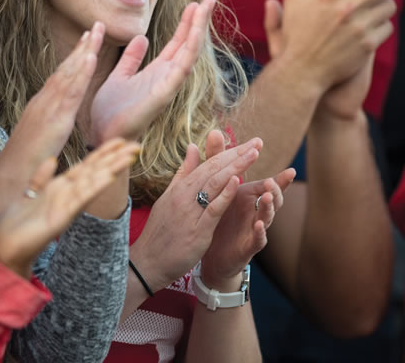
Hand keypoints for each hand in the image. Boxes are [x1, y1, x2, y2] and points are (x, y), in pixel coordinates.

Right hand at [0, 23, 103, 214]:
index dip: (73, 59)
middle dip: (81, 48)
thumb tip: (51, 122)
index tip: (85, 42)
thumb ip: (45, 126)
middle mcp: (43, 101)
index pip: (60, 77)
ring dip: (83, 53)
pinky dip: (81, 73)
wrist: (9, 177)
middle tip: (96, 27)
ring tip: (96, 34)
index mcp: (41, 106)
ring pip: (68, 75)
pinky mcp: (55, 118)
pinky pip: (71, 92)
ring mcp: (48, 108)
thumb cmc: (22, 164)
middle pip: (65, 69)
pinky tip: (90, 59)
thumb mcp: (38, 139)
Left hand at [0, 138, 139, 276]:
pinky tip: (108, 177)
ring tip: (129, 156)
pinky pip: (80, 199)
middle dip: (114, 158)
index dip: (102, 152)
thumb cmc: (17, 224)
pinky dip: (94, 187)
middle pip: (95, 172)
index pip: (86, 166)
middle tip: (136, 145)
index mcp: (60, 188)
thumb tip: (52, 159)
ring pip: (92, 183)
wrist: (6, 249)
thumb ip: (41, 177)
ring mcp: (67, 207)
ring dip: (111, 169)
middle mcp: (68, 196)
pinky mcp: (62, 218)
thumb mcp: (28, 194)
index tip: (119, 140)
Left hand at [89, 0, 213, 144]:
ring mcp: (168, 85)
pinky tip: (195, 34)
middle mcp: (166, 77)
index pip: (177, 43)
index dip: (187, 23)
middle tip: (209, 0)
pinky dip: (189, 51)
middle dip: (198, 22)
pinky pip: (180, 69)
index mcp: (157, 72)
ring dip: (198, 31)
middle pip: (188, 45)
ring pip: (189, 53)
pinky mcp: (163, 94)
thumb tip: (142, 37)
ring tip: (205, 8)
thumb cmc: (110, 111)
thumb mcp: (119, 76)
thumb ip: (131, 59)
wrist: (102, 133)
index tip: (195, 3)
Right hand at [129, 137, 261, 290]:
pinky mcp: (197, 230)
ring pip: (215, 184)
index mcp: (179, 187)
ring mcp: (190, 212)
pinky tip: (237, 181)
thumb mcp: (168, 197)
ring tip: (253, 154)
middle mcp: (184, 195)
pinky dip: (225, 194)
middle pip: (214, 169)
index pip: (208, 163)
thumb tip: (192, 147)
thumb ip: (183, 173)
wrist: (147, 261)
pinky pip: (213, 209)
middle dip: (237, 154)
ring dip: (236, 167)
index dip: (229, 152)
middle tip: (257, 142)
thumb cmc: (159, 231)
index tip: (248, 143)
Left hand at [199, 130, 296, 288]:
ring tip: (268, 196)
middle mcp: (255, 210)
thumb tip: (216, 131)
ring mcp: (254, 228)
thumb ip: (217, 160)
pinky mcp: (248, 246)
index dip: (274, 171)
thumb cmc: (217, 217)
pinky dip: (260, 232)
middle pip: (273, 196)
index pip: (265, 181)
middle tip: (276, 177)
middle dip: (277, 187)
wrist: (210, 254)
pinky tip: (259, 224)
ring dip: (270, 206)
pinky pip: (258, 239)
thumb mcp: (217, 187)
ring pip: (268, 216)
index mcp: (248, 196)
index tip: (279, 159)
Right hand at [263, 0, 400, 99]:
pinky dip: (383, 23)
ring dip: (386, 0)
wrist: (302, 71)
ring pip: (388, 6)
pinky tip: (376, 23)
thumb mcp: (293, 0)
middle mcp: (346, 9)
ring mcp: (359, 28)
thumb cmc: (296, 33)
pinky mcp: (367, 45)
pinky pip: (387, 27)